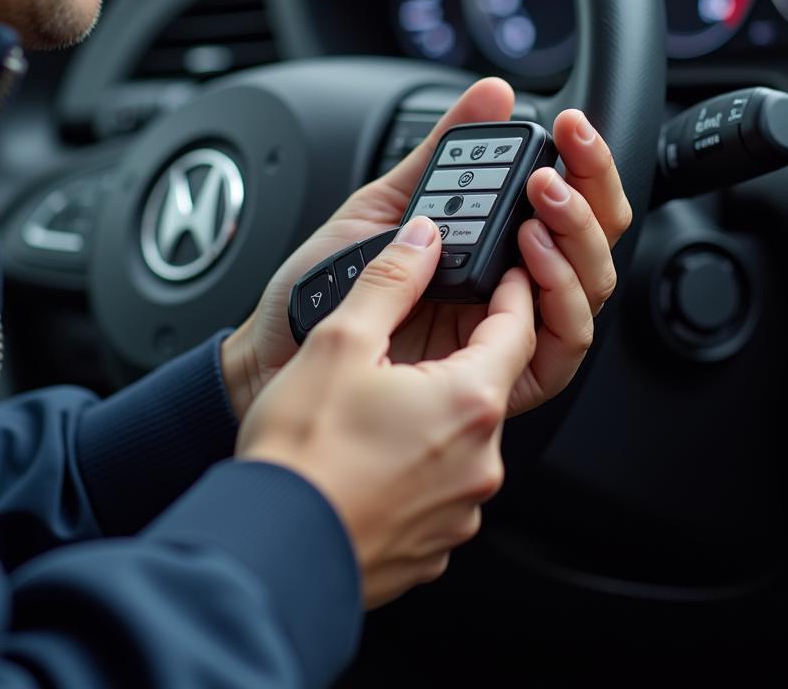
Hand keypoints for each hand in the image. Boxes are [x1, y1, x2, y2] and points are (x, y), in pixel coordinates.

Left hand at [221, 78, 631, 419]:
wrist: (278, 347)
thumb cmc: (324, 283)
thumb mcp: (384, 204)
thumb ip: (440, 153)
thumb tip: (491, 94)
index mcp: (491, 243)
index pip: (570, 204)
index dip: (586, 163)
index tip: (570, 126)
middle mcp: (510, 286)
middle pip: (592, 243)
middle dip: (590, 193)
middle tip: (557, 162)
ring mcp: (507, 331)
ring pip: (589, 291)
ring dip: (575, 240)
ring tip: (541, 203)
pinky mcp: (502, 379)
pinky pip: (562, 349)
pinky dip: (557, 300)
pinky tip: (526, 261)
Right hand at [237, 217, 535, 608]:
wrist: (270, 547)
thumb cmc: (302, 452)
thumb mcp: (340, 340)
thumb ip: (391, 280)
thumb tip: (423, 240)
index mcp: (468, 402)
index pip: (516, 331)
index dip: (513, 295)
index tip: (507, 275)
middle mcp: (480, 461)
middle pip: (485, 387)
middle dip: (457, 359)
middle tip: (411, 345)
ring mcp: (459, 510)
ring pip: (459, 441)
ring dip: (431, 417)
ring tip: (373, 409)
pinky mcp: (433, 545)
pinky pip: (438, 489)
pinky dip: (414, 467)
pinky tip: (368, 458)